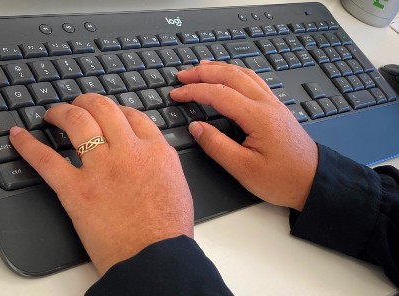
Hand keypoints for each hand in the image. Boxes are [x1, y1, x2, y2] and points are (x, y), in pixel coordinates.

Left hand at [9, 94, 193, 275]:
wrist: (155, 258)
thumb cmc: (168, 229)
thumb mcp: (176, 186)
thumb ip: (161, 163)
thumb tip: (150, 154)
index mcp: (155, 151)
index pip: (133, 116)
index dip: (118, 109)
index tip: (110, 112)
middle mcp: (128, 151)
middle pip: (104, 109)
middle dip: (88, 101)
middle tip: (79, 104)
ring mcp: (100, 168)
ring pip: (77, 122)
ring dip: (61, 111)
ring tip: (54, 113)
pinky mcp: (76, 189)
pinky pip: (46, 159)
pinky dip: (27, 145)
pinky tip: (18, 136)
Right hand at [170, 61, 317, 210]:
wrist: (313, 180)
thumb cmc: (281, 179)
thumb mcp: (244, 169)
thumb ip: (217, 146)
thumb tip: (196, 127)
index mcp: (257, 117)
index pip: (219, 94)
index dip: (194, 91)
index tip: (176, 94)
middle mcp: (266, 103)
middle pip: (230, 76)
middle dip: (203, 72)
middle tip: (182, 76)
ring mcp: (273, 103)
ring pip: (243, 74)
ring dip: (219, 68)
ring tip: (200, 67)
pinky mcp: (276, 108)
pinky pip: (253, 80)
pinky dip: (235, 73)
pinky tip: (229, 75)